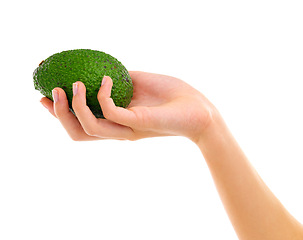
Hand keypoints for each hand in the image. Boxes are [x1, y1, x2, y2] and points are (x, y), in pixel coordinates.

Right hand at [40, 71, 216, 141]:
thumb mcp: (140, 84)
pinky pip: (110, 111)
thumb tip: (100, 70)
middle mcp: (118, 129)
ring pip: (88, 128)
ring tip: (72, 84)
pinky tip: (107, 78)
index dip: (59, 113)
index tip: (44, 94)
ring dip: (74, 106)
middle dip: (58, 114)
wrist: (199, 109)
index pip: (81, 123)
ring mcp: (127, 128)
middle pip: (77, 132)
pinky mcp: (137, 122)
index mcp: (117, 122)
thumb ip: (120, 81)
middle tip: (49, 93)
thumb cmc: (173, 96)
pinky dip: (102, 94)